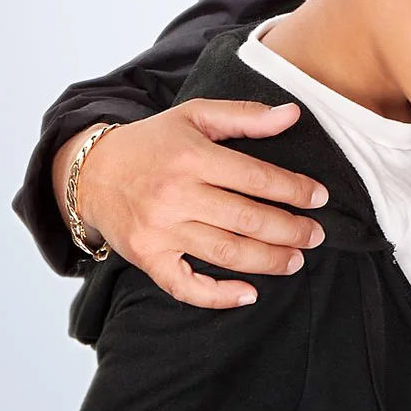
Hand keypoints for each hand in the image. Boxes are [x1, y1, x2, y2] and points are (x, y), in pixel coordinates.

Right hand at [56, 99, 328, 307]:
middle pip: (246, 219)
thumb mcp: (196, 115)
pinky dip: (218, 296)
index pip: (256, 177)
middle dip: (290, 230)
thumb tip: (293, 114)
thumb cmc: (153, 142)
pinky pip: (184, 285)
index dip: (294, 189)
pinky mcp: (146, 258)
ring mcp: (159, 231)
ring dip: (268, 260)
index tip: (320, 198)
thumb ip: (246, 115)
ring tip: (296, 260)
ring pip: (225, 252)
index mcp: (192, 157)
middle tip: (316, 235)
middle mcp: (175, 196)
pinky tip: (250, 295)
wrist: (90, 172)